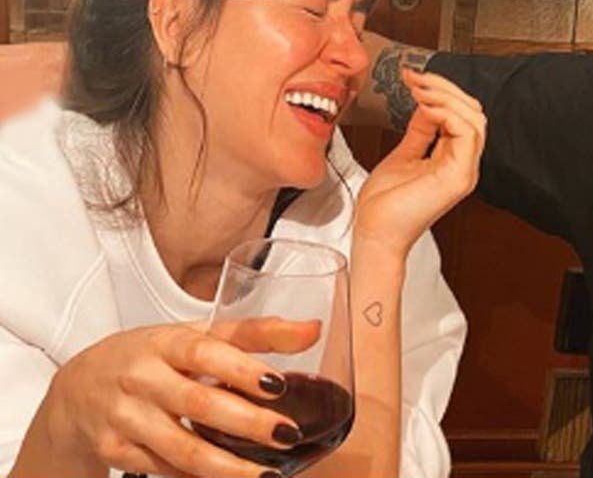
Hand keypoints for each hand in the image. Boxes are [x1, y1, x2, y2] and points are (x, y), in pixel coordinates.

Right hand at [25, 318, 318, 477]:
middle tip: (287, 435)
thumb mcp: (196, 334)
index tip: (279, 384)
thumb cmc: (153, 356)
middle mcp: (142, 378)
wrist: (78, 389)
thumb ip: (256, 333)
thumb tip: (313, 330)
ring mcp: (126, 418)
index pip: (204, 351)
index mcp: (165, 342)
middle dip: (247, 423)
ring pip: (182, 449)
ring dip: (228, 468)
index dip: (240, 368)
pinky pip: (165, 471)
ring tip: (268, 475)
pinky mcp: (116, 452)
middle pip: (198, 404)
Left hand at [353, 69, 484, 254]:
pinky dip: (447, 114)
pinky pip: (467, 135)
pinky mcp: (458, 177)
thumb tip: (426, 105)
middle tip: (417, 79)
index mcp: (454, 160)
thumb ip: (420, 131)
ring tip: (420, 91)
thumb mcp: (404, 154)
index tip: (414, 79)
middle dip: (445, 88)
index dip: (442, 91)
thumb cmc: (384, 205)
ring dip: (446, 97)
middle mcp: (464, 165)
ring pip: (475, 120)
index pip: (463, 115)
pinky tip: (425, 108)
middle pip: (474, 113)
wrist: (374, 233)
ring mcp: (464, 172)